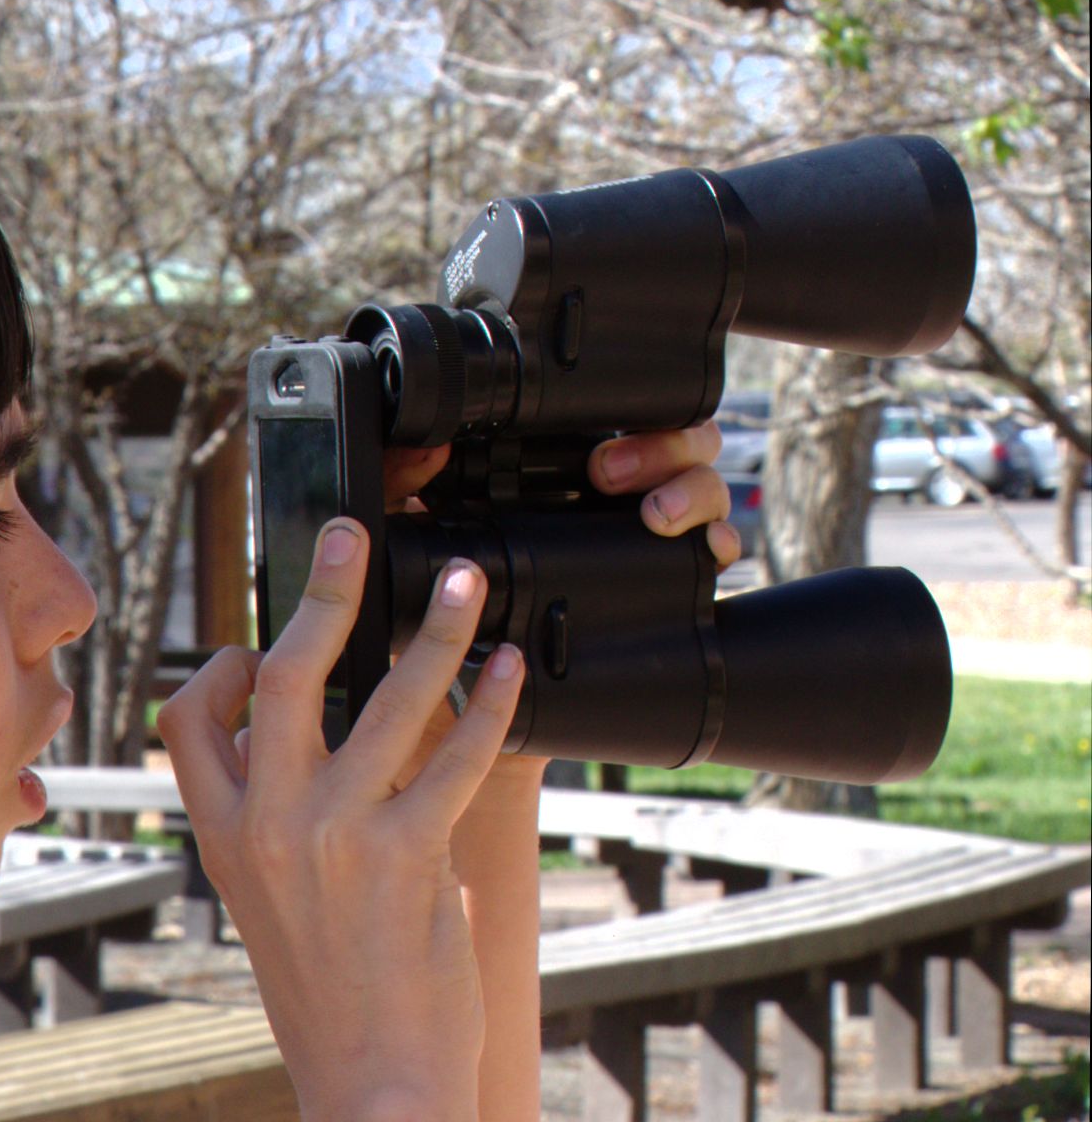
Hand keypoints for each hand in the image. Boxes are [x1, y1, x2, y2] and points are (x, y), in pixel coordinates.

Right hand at [155, 521, 523, 1108]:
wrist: (372, 1083)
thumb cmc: (328, 995)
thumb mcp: (266, 903)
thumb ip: (273, 820)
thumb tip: (309, 738)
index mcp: (220, 835)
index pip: (187, 719)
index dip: (219, 668)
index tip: (257, 644)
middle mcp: (268, 825)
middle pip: (283, 674)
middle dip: (323, 591)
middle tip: (354, 534)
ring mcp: (335, 838)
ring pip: (386, 699)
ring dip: (436, 632)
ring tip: (468, 587)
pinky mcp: (408, 856)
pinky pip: (456, 756)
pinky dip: (492, 706)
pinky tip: (514, 675)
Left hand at [382, 422, 738, 784]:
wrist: (453, 712)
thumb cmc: (430, 620)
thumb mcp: (409, 544)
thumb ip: (400, 488)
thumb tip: (423, 447)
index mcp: (548, 477)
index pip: (605, 418)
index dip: (619, 410)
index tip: (583, 441)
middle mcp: (605, 501)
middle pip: (668, 441)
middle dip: (658, 444)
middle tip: (607, 475)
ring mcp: (642, 538)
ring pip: (700, 484)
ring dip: (691, 486)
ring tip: (657, 516)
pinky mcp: (668, 583)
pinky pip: (715, 547)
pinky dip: (721, 538)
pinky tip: (711, 548)